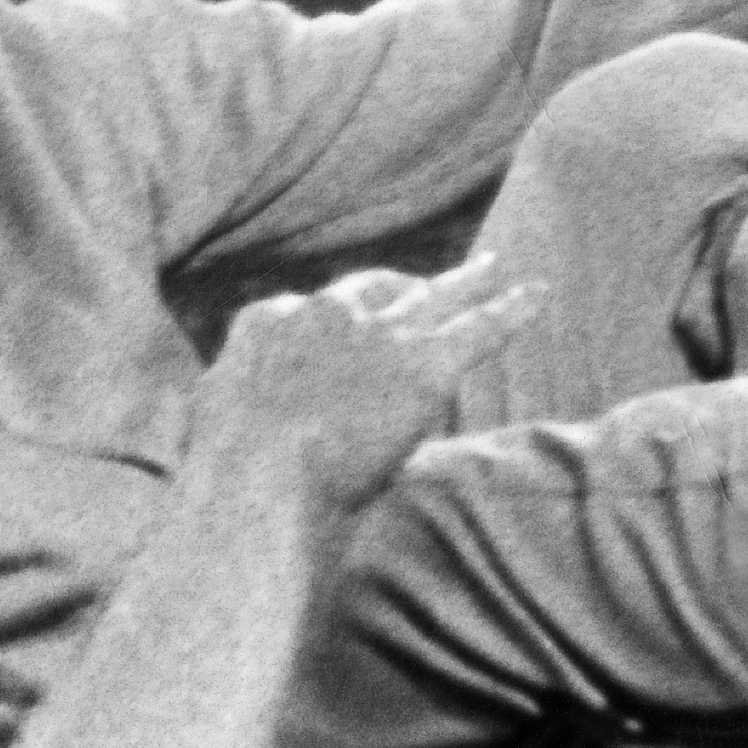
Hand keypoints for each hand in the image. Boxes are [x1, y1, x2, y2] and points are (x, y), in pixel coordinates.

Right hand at [197, 256, 542, 508]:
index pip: (312, 315)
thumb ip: (230, 416)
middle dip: (403, 287)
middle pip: (375, 291)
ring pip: (434, 298)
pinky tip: (538, 296)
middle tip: (426, 284)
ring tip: (493, 270)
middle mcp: (326, 313)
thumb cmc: (225, 475)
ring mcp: (380, 335)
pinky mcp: (425, 365)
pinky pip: (479, 328)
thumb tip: (221, 431)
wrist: (261, 477)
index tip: (344, 339)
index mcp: (269, 322)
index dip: (335, 328)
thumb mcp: (210, 431)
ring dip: (467, 283)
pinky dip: (512, 311)